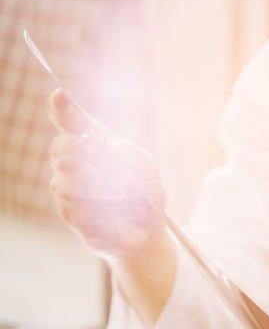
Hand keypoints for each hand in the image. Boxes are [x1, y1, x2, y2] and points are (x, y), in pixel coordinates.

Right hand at [47, 89, 167, 261]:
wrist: (145, 231)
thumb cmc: (143, 194)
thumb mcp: (148, 172)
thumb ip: (133, 156)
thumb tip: (113, 147)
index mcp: (90, 144)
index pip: (68, 121)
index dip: (62, 109)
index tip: (60, 97)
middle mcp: (70, 162)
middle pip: (60, 150)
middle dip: (88, 157)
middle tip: (114, 168)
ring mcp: (65, 188)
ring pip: (69, 185)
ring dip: (107, 195)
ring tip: (133, 204)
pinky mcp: (70, 215)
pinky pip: (79, 212)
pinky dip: (105, 217)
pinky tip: (120, 220)